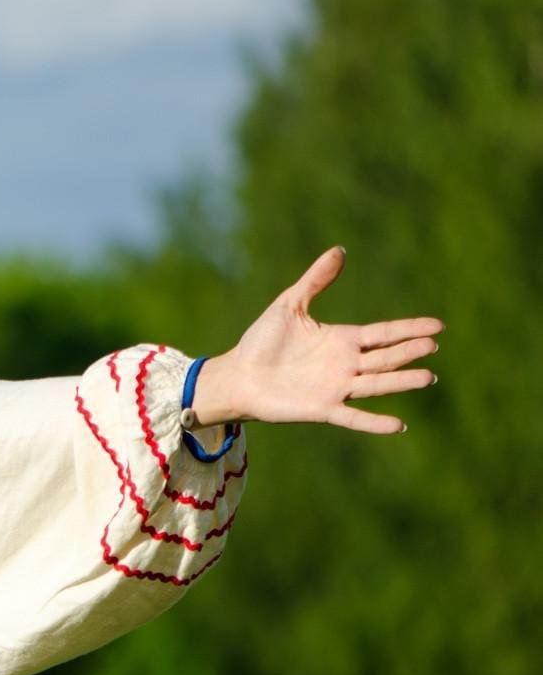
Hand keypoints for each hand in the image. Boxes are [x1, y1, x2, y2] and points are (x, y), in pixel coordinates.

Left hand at [192, 246, 441, 432]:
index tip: (438, 326)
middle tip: (433, 345)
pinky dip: (374, 422)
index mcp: (342, 339)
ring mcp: (336, 387)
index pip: (384, 333)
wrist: (236, 375)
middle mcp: (345, 364)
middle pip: (386, 357)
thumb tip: (339, 250)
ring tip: (427, 377)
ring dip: (401, 381)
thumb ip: (315, 280)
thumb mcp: (289, 305)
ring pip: (377, 384)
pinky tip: (398, 425)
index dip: (410, 329)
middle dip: (409, 351)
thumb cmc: (261, 341)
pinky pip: (353, 417)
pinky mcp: (322, 408)